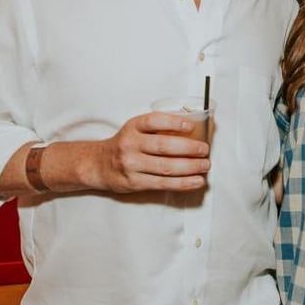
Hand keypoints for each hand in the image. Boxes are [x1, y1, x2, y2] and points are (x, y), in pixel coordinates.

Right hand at [92, 111, 210, 193]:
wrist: (99, 165)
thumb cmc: (126, 145)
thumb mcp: (135, 129)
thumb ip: (158, 128)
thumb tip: (192, 129)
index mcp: (133, 127)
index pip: (154, 121)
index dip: (174, 123)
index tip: (191, 126)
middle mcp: (130, 145)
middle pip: (164, 146)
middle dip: (189, 149)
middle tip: (204, 150)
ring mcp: (131, 165)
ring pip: (166, 167)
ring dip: (190, 167)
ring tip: (205, 165)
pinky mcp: (135, 183)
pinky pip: (163, 184)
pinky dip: (183, 183)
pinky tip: (196, 181)